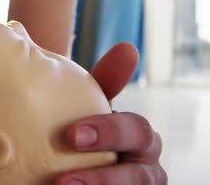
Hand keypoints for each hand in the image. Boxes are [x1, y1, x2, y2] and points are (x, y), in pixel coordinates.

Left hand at [55, 44, 166, 184]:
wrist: (71, 165)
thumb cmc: (83, 129)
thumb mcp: (83, 106)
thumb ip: (90, 81)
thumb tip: (71, 38)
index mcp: (138, 135)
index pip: (135, 130)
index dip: (109, 132)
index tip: (73, 136)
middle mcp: (145, 165)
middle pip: (140, 173)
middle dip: (105, 174)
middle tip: (64, 176)